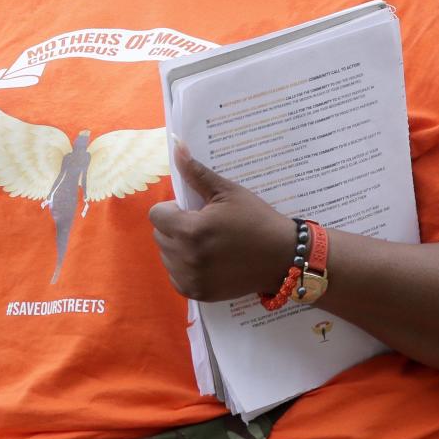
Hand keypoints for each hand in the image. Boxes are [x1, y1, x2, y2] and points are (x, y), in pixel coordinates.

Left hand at [148, 140, 293, 302]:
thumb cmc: (255, 220)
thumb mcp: (227, 191)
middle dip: (175, 226)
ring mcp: (191, 279)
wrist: (283, 257)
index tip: (194, 210)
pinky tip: (206, 260)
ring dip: (178, 247)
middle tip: (203, 225)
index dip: (173, 209)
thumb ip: (196, 172)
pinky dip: (184, 267)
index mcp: (191, 230)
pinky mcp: (197, 294)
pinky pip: (175, 276)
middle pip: (159, 235)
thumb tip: (176, 144)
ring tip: (206, 243)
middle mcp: (187, 258)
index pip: (156, 216)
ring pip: (165, 256)